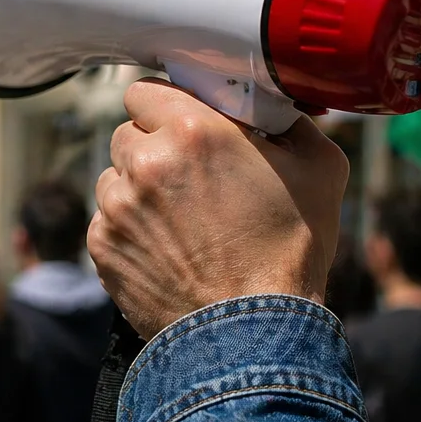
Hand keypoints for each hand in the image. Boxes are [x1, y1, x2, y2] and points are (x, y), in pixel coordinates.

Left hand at [88, 79, 347, 338]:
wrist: (252, 330)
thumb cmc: (289, 250)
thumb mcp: (317, 167)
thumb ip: (285, 122)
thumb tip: (266, 106)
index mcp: (192, 131)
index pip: (145, 91)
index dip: (165, 107)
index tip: (182, 124)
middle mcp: (144, 162)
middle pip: (127, 133)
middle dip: (153, 147)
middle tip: (189, 175)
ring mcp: (117, 206)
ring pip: (113, 177)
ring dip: (137, 188)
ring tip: (181, 218)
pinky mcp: (102, 245)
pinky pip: (107, 219)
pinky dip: (129, 227)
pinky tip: (166, 247)